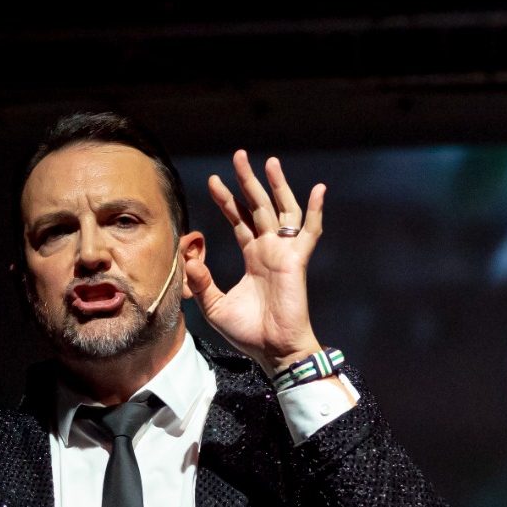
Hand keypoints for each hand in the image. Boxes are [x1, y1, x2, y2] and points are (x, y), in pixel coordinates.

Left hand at [183, 151, 323, 375]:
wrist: (274, 350)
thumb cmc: (249, 333)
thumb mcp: (214, 305)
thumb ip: (200, 280)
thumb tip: (188, 255)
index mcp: (254, 258)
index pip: (240, 221)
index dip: (227, 201)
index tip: (213, 182)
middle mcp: (270, 251)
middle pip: (259, 207)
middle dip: (248, 181)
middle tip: (238, 156)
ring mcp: (285, 253)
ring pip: (283, 211)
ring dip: (277, 186)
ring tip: (270, 162)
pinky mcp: (296, 260)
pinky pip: (309, 231)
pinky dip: (315, 210)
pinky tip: (318, 189)